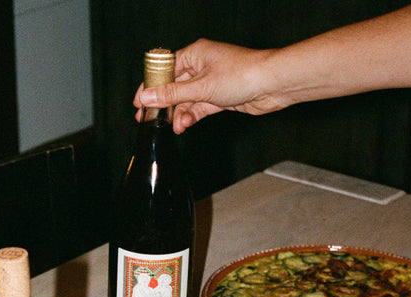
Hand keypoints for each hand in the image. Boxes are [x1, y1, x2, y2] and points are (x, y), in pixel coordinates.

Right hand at [133, 39, 283, 132]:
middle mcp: (202, 66)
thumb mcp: (201, 87)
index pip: (165, 69)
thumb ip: (172, 95)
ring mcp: (211, 82)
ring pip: (187, 100)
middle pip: (175, 86)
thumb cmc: (240, 75)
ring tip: (174, 127)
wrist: (271, 84)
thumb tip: (147, 97)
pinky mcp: (220, 97)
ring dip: (179, 114)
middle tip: (149, 120)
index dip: (151, 86)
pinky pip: (200, 107)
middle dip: (163, 104)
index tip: (139, 102)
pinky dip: (192, 117)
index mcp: (195, 53)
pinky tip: (184, 126)